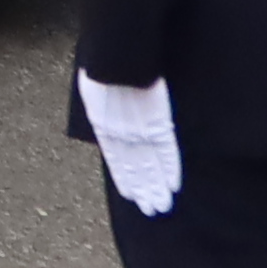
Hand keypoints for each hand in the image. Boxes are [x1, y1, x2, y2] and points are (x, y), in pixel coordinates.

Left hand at [77, 74, 183, 219]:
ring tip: (162, 206)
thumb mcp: (92, 87)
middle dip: (143, 189)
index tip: (131, 195)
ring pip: (149, 165)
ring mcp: (139, 131)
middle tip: (152, 209)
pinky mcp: (158, 123)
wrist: (116, 58)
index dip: (124, 178)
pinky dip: (170, 169)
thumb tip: (103, 111)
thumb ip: (100, 105)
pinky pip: (166, 151)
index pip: (116, 159)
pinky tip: (174, 186)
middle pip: (134, 167)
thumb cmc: (103, 63)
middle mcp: (120, 133)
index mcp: (102, 124)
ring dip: (157, 186)